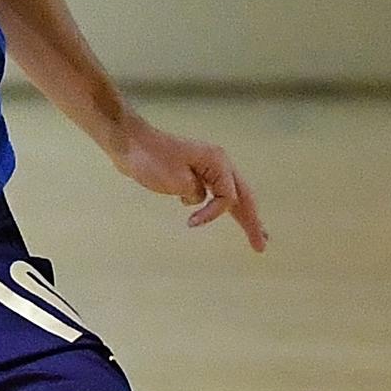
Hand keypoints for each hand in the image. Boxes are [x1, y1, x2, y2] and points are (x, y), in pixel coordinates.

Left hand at [106, 117, 264, 250]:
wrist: (129, 145)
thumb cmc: (151, 159)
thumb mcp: (177, 180)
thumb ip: (196, 193)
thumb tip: (198, 198)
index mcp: (218, 162)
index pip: (229, 197)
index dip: (214, 214)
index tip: (190, 224)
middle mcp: (219, 164)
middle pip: (243, 196)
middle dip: (252, 221)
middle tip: (261, 246)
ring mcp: (208, 169)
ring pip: (231, 196)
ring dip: (242, 216)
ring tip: (257, 233)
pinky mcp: (195, 174)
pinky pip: (215, 195)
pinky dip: (217, 209)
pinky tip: (217, 220)